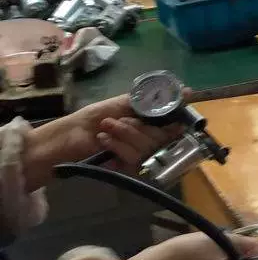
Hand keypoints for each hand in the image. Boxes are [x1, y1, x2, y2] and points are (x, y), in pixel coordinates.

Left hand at [25, 93, 190, 188]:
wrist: (69, 137)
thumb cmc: (93, 118)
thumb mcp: (123, 103)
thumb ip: (152, 100)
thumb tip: (186, 91)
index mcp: (151, 124)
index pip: (174, 124)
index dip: (176, 120)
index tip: (177, 117)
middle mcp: (150, 140)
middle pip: (161, 136)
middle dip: (136, 127)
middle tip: (116, 121)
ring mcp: (140, 156)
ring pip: (146, 147)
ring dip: (123, 135)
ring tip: (104, 130)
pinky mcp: (130, 169)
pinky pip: (134, 159)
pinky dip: (117, 147)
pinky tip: (103, 142)